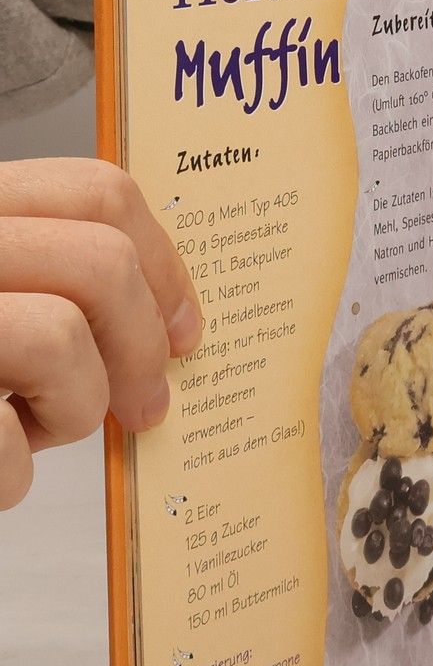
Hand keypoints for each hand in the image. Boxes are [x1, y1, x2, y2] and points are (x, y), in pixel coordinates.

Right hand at [1, 159, 202, 509]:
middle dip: (142, 345)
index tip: (183, 326)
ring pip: (58, 340)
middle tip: (147, 405)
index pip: (92, 192)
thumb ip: (40, 271)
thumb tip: (165, 314)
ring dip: (73, 407)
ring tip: (31, 432)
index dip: (162, 262)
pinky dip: (9, 473)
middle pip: (97, 262)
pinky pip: (3, 440)